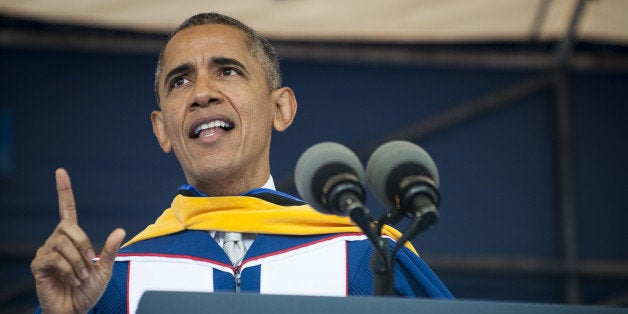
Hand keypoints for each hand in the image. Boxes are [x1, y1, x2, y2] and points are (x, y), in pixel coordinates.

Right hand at [30, 168, 125, 313]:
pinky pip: (54, 258)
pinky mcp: (39, 265)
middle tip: (89, 264)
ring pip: (63, 244)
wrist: (76, 309)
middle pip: (69, 228)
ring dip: (78, 262)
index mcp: (73, 238)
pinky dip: (68, 270)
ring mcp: (46, 252)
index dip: (64, 191)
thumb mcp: (105, 269)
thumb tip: (119, 230)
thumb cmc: (88, 290)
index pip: (67, 209)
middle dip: (84, 246)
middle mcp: (57, 240)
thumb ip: (109, 250)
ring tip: (81, 276)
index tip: (61, 171)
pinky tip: (72, 280)